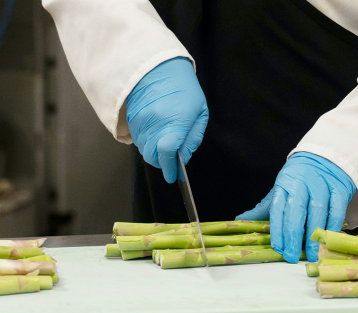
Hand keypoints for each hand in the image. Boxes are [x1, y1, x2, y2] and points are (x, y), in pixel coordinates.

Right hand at [127, 57, 208, 182]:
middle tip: (171, 160)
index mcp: (175, 122)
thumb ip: (193, 137)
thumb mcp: (199, 111)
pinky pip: (138, 140)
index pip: (168, 153)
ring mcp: (140, 123)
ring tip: (164, 144)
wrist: (157, 66)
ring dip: (154, 153)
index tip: (173, 175)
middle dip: (163, 163)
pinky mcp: (131, 120)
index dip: (170, 168)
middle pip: (153, 157)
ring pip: (144, 150)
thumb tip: (184, 156)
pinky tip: (155, 134)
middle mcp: (154, 124)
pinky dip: (147, 143)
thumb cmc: (183, 87)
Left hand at [236, 152, 355, 262]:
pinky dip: (333, 226)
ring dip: (314, 235)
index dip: (277, 230)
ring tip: (311, 254)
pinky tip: (328, 240)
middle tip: (291, 256)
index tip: (278, 248)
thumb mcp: (280, 190)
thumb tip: (240, 220)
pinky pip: (337, 210)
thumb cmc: (299, 179)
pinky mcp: (339, 188)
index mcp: (284, 185)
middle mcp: (302, 184)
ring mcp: (321, 185)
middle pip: (295, 211)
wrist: (323, 157)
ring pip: (318, 211)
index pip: (278, 209)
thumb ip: (264, 208)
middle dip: (293, 236)